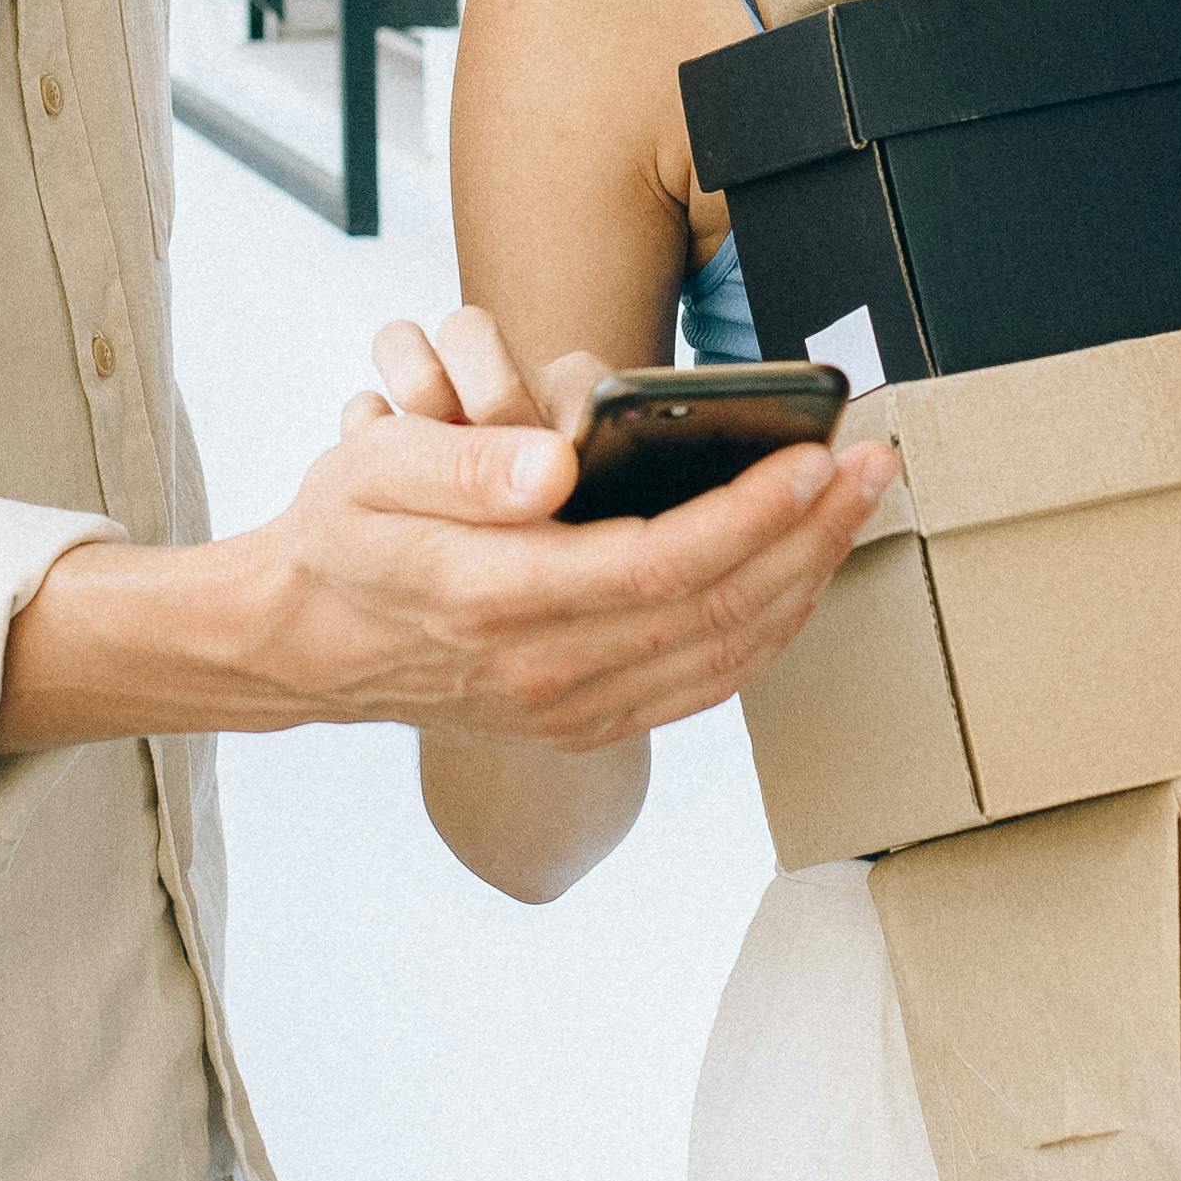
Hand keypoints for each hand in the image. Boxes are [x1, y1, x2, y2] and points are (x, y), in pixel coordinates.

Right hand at [222, 332, 885, 751]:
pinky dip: (767, 631)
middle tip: (873, 467)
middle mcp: (544, 672)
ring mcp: (570, 709)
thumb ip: (461, 464)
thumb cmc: (344, 537)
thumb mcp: (369, 472)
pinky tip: (801, 576)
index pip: (659, 563)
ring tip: (858, 510)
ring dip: (806, 581)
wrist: (307, 642)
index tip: (811, 458)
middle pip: (716, 610)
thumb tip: (554, 463)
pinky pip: (702, 684)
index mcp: (498, 600)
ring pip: (724, 656)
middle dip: (810, 536)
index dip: (749, 513)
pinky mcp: (585, 722)